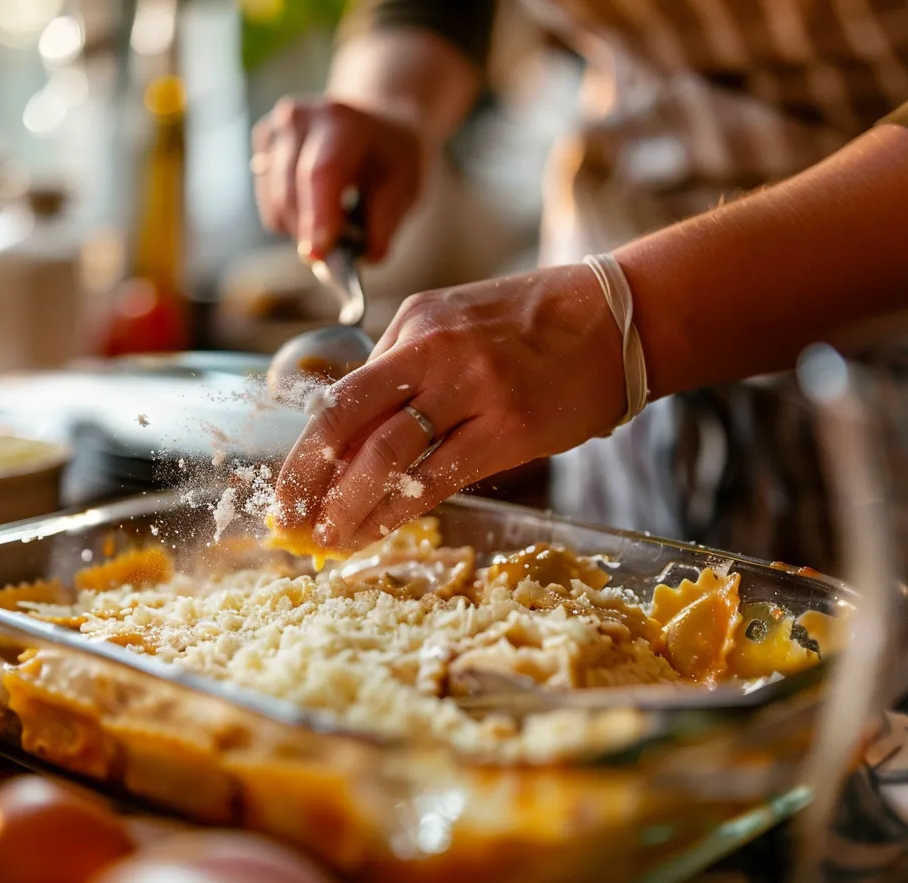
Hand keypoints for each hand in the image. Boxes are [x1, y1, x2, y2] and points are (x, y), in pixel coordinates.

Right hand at [251, 96, 424, 261]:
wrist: (375, 121)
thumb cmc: (392, 156)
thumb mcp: (406, 184)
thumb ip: (386, 220)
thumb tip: (367, 255)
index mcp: (343, 122)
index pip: (322, 173)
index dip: (317, 217)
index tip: (317, 256)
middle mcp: (300, 119)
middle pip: (291, 194)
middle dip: (311, 236)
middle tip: (339, 260)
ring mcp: (276, 131)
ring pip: (276, 207)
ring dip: (303, 230)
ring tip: (335, 220)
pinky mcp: (262, 147)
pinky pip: (270, 206)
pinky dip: (293, 219)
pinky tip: (316, 205)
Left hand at [272, 265, 625, 551]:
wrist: (619, 318)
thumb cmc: (537, 326)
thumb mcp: (458, 321)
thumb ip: (408, 366)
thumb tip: (360, 431)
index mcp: (415, 322)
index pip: (343, 394)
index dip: (307, 449)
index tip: (288, 489)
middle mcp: (433, 349)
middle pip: (344, 419)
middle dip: (306, 477)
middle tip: (288, 521)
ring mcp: (472, 387)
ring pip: (385, 455)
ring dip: (346, 505)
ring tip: (326, 540)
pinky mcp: (509, 427)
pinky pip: (436, 479)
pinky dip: (395, 513)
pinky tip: (373, 534)